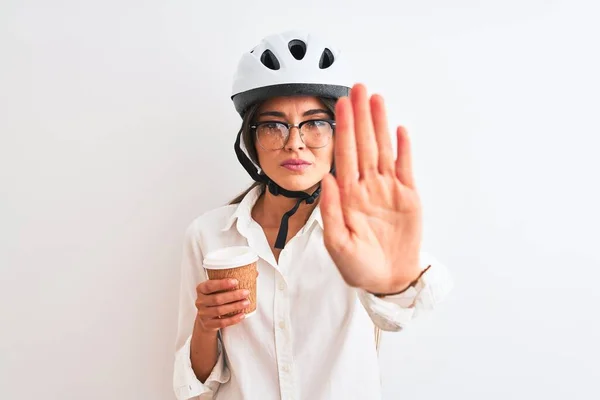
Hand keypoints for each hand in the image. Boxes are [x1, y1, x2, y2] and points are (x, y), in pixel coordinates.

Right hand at [194, 279, 249, 331]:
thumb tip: (254, 273)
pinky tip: (242, 315)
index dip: (222, 283)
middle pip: (217, 299)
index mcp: (201, 289)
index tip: (235, 281)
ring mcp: (203, 314)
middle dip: (233, 296)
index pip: (209, 285)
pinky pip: (222, 322)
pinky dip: (233, 319)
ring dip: (235, 306)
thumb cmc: (214, 298)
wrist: (206, 318)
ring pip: (220, 311)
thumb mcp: (218, 288)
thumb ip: (232, 281)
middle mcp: (200, 301)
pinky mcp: (208, 324)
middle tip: (246, 292)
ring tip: (246, 303)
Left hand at [321, 83, 422, 293]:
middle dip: (360, 116)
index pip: (344, 155)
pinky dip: (404, 149)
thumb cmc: (359, 266)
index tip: (340, 105)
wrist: (387, 280)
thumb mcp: (338, 244)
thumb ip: (331, 210)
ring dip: (381, 125)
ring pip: (384, 150)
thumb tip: (326, 178)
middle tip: (359, 89)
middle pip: (364, 144)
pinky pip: (406, 168)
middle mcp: (367, 187)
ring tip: (377, 99)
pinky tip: (400, 130)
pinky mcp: (408, 197)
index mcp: (348, 196)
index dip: (343, 129)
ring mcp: (388, 190)